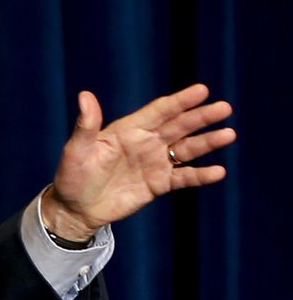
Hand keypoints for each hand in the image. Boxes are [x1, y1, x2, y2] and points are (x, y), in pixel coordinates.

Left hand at [42, 83, 235, 240]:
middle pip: (179, 126)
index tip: (202, 90)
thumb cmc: (71, 176)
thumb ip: (86, 125)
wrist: (75, 209)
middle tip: (224, 108)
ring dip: (208, 142)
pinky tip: (218, 172)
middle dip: (201, 117)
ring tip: (229, 134)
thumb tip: (85, 96)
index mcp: (128, 130)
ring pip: (187, 149)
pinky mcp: (159, 184)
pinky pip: (184, 178)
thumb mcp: (76, 151)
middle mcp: (146, 142)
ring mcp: (154, 163)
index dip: (179, 101)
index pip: (159, 111)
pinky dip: (200, 175)